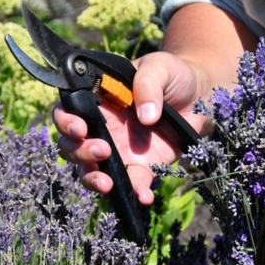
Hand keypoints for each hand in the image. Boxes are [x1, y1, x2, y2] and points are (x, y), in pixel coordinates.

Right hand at [54, 51, 208, 204]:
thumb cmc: (172, 75)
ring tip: (108, 183)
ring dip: (93, 179)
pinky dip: (135, 193)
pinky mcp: (142, 166)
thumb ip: (148, 83)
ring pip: (90, 170)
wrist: (199, 94)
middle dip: (78, 152)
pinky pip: (132, 184)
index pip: (66, 111)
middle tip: (102, 149)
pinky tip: (143, 196)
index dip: (65, 121)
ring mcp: (119, 150)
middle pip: (71, 146)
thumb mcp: (160, 67)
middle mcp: (102, 127)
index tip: (80, 127)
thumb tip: (145, 116)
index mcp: (97, 100)